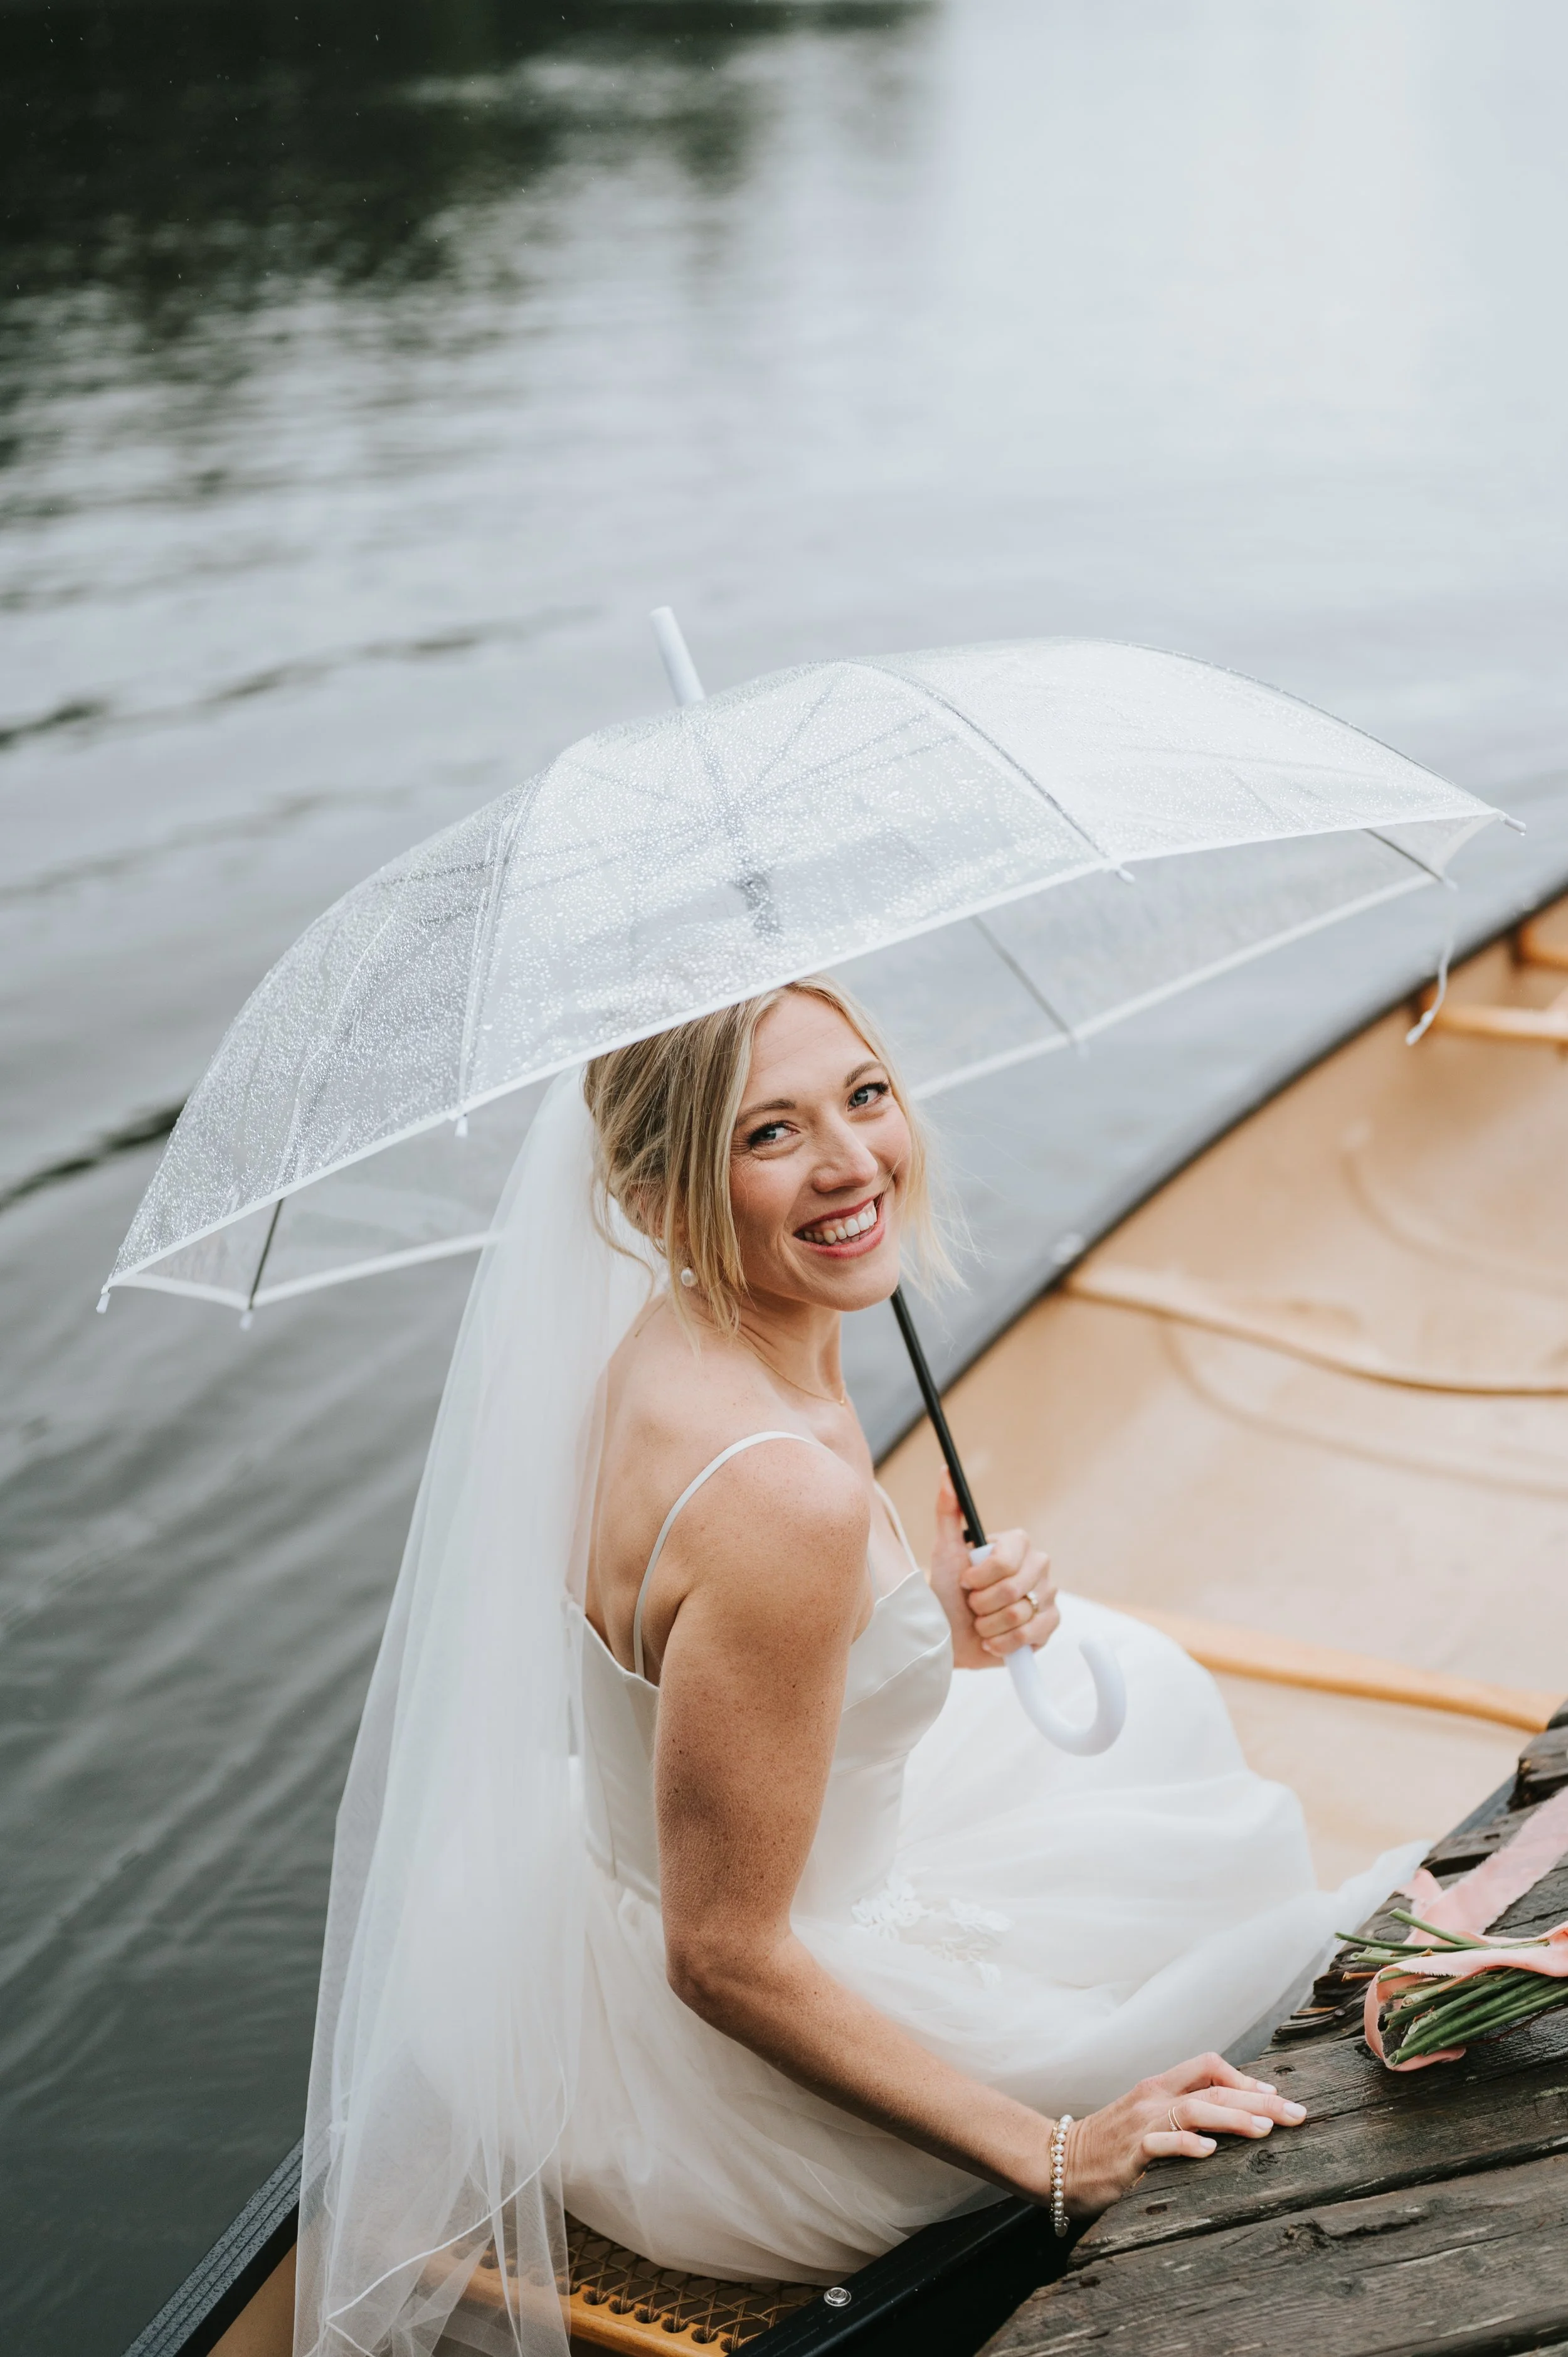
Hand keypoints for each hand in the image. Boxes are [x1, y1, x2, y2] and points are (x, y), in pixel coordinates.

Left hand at [929, 1472, 1058, 1668]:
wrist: (953, 1633)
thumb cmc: (948, 1590)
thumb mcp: (944, 1550)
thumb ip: (947, 1511)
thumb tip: (945, 1473)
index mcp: (1018, 1544)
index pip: (1004, 1560)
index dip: (979, 1577)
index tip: (964, 1582)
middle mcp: (1039, 1566)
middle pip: (1011, 1591)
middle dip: (980, 1604)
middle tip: (972, 1604)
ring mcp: (1048, 1596)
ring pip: (1018, 1615)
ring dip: (988, 1625)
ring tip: (980, 1622)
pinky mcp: (1050, 1625)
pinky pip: (1031, 1635)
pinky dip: (1003, 1643)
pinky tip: (992, 1639)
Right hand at [1059, 2053, 1307, 2218]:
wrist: (1056, 2161)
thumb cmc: (1106, 2146)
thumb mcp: (1144, 2120)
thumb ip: (1177, 2115)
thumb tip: (1226, 2118)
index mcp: (1158, 2087)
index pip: (1208, 2066)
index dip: (1245, 2079)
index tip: (1277, 2096)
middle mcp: (1153, 2098)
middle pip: (1213, 2087)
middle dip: (1260, 2100)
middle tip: (1296, 2113)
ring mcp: (1141, 2122)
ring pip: (1195, 2109)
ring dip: (1234, 2117)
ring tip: (1265, 2129)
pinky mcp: (1129, 2152)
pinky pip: (1161, 2143)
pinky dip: (1187, 2145)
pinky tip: (1210, 2152)